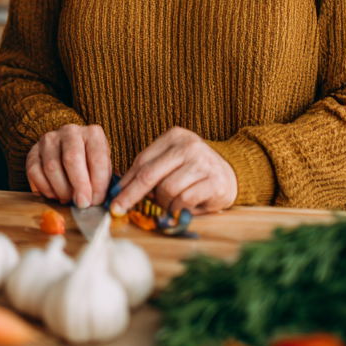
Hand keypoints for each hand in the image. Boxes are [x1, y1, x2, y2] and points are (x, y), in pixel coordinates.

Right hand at [25, 123, 111, 208]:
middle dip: (78, 186)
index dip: (98, 183)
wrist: (67, 152)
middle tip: (82, 204)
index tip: (96, 201)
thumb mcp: (103, 167)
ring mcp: (49, 140)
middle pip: (72, 159)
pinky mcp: (33, 152)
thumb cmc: (90, 164)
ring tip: (69, 200)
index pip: (97, 158)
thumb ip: (104, 182)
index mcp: (92, 134)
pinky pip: (35, 172)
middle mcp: (70, 132)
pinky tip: (55, 195)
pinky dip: (45, 189)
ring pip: (52, 167)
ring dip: (62, 190)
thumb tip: (103, 202)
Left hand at [110, 126, 236, 216]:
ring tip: (172, 202)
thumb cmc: (193, 170)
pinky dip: (179, 208)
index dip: (126, 181)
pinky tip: (185, 205)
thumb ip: (148, 170)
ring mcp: (204, 162)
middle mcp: (189, 146)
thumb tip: (120, 189)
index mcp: (175, 136)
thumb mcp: (170, 161)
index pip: (142, 161)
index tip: (113, 196)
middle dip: (132, 195)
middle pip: (150, 175)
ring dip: (164, 203)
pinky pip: (185, 201)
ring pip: (167, 190)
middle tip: (119, 209)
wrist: (231, 173)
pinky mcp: (216, 182)